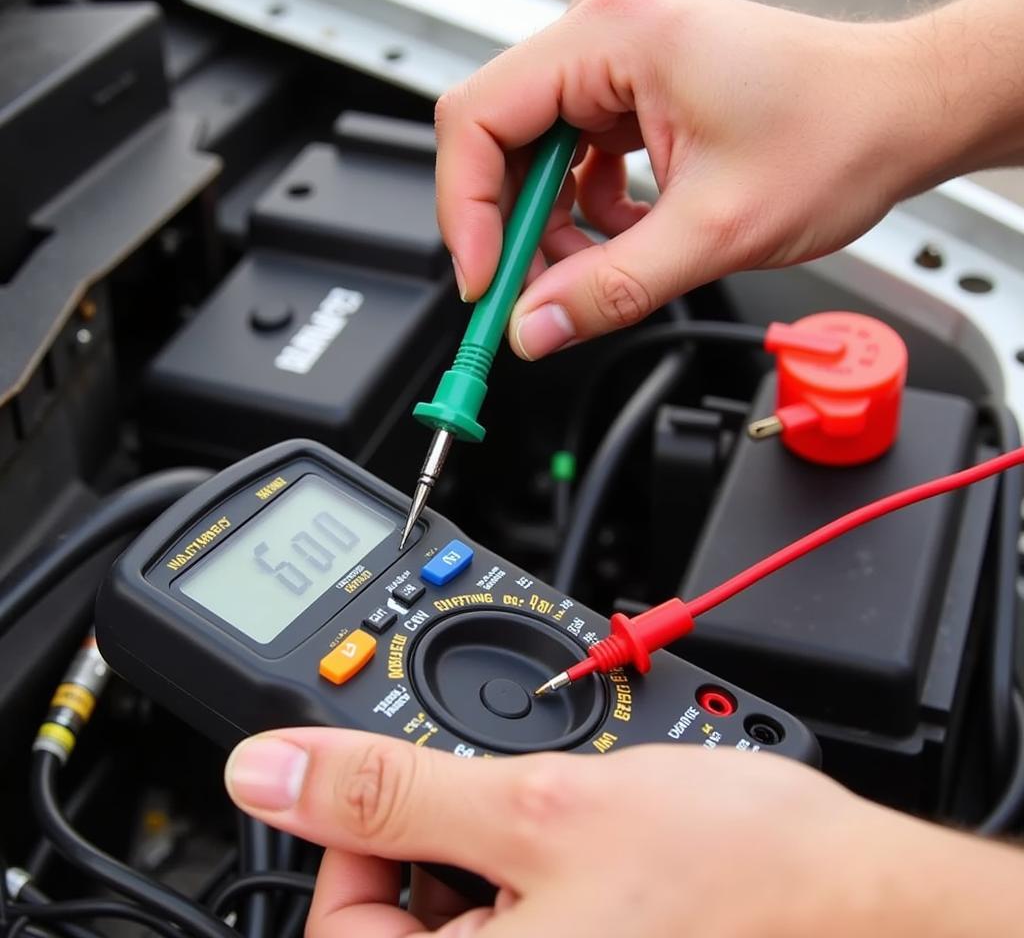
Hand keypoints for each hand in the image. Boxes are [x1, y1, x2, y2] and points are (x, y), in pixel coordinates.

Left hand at [224, 728, 1020, 935]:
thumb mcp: (541, 807)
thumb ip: (389, 792)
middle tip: (503, 791)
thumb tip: (272, 770)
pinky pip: (522, 911)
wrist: (866, 900)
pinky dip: (534, 859)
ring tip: (561, 809)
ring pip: (466, 910)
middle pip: (405, 924)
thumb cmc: (736, 878)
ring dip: (495, 840)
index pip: (340, 935)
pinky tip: (583, 831)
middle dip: (440, 839)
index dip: (353, 846)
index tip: (402, 789)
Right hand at [434, 0, 975, 358]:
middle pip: (500, 138)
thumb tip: (535, 327)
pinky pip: (576, 157)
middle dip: (514, 227)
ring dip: (556, 227)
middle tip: (534, 296)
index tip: (485, 282)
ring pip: (537, 155)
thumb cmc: (838, 132)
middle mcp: (606, 32)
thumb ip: (611, 289)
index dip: (467, 212)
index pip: (478, 118)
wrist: (902, 111)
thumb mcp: (714, 232)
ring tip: (601, 270)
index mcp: (614, 36)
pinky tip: (630, 236)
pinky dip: (589, 212)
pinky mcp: (635, 90)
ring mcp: (619, 59)